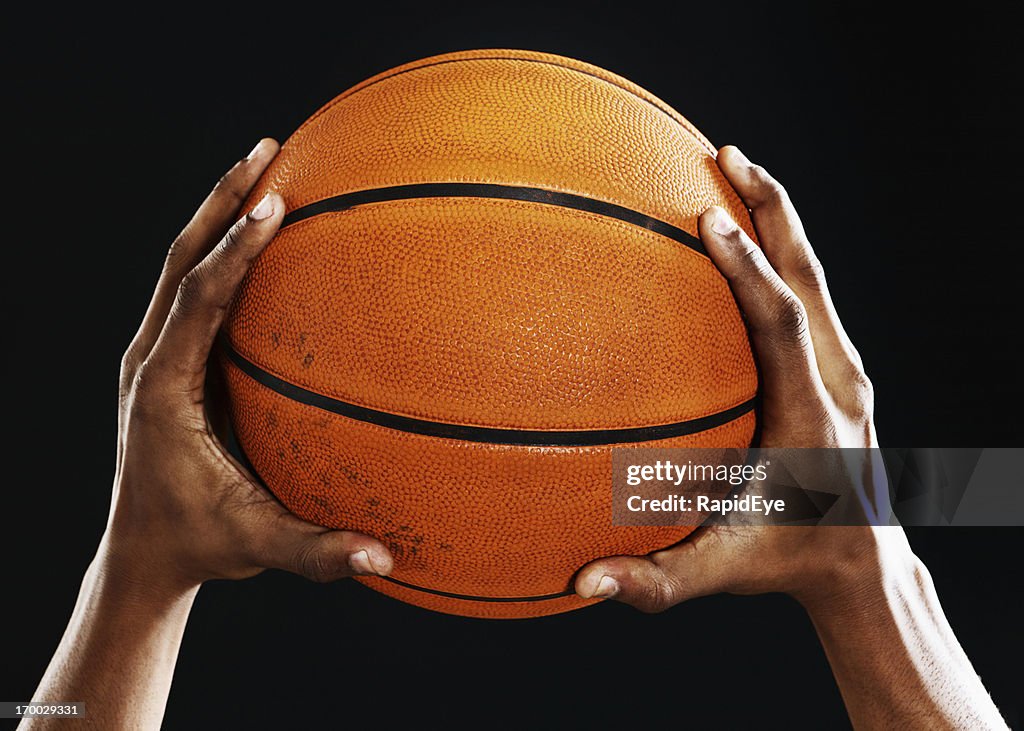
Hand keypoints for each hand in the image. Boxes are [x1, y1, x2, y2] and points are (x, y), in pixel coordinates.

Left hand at [103, 138, 393, 596]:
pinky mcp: (167, 357)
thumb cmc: (198, 544)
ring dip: (219, 211)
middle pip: (179, 257)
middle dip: (222, 199)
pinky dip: (223, 247)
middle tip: (268, 150)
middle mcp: (147, 360)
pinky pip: (194, 286)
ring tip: (266, 166)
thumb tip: (383, 557)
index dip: (233, 252)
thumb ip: (316, 552)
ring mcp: (153, 354)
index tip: (274, 207)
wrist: (142, 553)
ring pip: (181, 263)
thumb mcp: (255, 547)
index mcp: (162, 390)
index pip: (197, 301)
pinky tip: (265, 230)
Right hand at [575, 146, 882, 609]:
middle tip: (728, 155)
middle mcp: (840, 382)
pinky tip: (745, 233)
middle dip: (771, 209)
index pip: (780, 327)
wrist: (863, 564)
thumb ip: (657, 582)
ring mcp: (846, 371)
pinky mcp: (839, 369)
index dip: (748, 272)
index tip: (710, 220)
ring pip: (815, 276)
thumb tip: (584, 584)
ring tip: (736, 169)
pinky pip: (809, 294)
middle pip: (811, 276)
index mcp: (813, 419)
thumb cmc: (789, 561)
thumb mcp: (723, 572)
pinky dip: (779, 252)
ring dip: (778, 219)